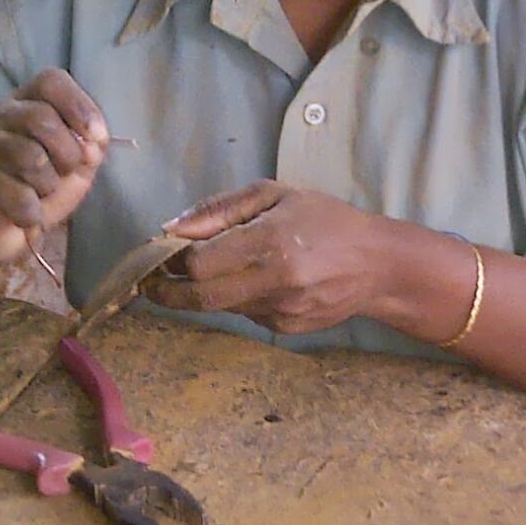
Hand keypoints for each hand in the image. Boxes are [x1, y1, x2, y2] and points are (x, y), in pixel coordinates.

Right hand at [0, 69, 107, 266]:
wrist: (0, 230)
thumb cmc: (40, 188)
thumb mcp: (77, 163)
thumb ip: (92, 146)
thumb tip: (93, 142)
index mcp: (24, 102)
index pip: (49, 81)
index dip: (79, 105)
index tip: (96, 138)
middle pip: (41, 118)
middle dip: (68, 154)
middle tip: (64, 174)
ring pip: (29, 156)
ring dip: (48, 185)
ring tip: (40, 193)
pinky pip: (17, 195)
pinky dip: (32, 212)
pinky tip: (26, 214)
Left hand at [146, 182, 394, 334]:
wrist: (376, 264)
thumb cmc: (325, 220)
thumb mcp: (275, 195)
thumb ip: (220, 209)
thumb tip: (172, 228)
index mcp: (270, 241)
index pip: (199, 262)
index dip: (171, 261)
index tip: (159, 254)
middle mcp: (275, 281)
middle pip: (200, 298)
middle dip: (166, 293)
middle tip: (149, 284)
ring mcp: (281, 310)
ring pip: (221, 307)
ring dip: (202, 293)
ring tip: (204, 273)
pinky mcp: (286, 329)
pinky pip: (245, 315)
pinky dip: (235, 299)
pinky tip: (253, 282)